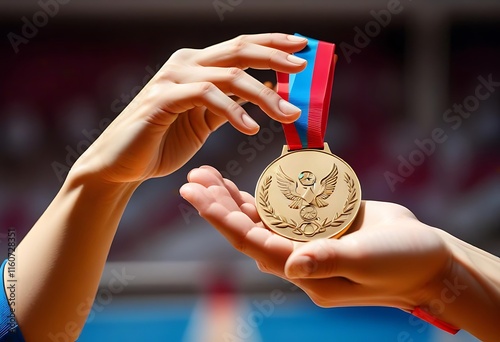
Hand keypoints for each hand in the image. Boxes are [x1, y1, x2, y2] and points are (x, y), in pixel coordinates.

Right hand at [72, 33, 306, 183]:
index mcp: (198, 65)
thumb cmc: (164, 142)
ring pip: (229, 74)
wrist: (122, 165)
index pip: (242, 46)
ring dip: (264, 94)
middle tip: (305, 65)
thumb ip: (229, 104)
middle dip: (276, 55)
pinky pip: (206, 97)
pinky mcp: (162, 99)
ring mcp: (172, 78)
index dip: (274, 43)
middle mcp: (186, 64)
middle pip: (240, 50)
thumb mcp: (204, 121)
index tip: (305, 46)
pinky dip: (233, 111)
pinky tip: (251, 129)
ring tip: (289, 115)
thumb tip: (264, 97)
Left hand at [179, 166, 451, 311]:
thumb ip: (330, 261)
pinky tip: (243, 182)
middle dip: (218, 204)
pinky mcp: (315, 225)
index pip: (252, 242)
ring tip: (208, 176)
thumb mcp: (368, 261)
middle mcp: (297, 257)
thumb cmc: (402, 264)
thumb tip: (290, 265)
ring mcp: (304, 241)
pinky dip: (262, 194)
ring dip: (233, 198)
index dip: (223, 219)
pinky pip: (281, 208)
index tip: (197, 196)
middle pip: (247, 228)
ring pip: (259, 218)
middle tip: (193, 179)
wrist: (426, 258)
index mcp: (303, 271)